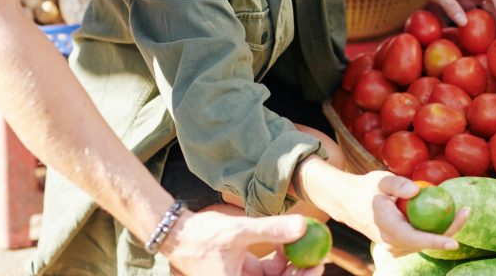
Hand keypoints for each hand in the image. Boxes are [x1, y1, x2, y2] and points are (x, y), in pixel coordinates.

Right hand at [164, 212, 324, 275]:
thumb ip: (271, 229)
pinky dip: (278, 255)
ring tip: (301, 240)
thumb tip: (302, 225)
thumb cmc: (202, 236)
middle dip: (300, 271)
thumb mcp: (240, 231)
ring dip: (290, 262)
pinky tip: (283, 240)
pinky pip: (267, 268)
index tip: (318, 264)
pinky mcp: (242, 270)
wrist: (176, 234)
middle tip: (319, 254)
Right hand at [327, 171, 468, 256]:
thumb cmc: (367, 188)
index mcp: (386, 227)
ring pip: (425, 243)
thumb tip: (417, 190)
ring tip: (463, 211)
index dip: (435, 242)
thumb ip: (397, 183)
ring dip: (445, 231)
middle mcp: (390, 243)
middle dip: (450, 231)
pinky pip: (420, 240)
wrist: (349, 203)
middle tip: (467, 211)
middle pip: (425, 243)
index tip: (454, 243)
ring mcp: (393, 247)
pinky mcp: (398, 245)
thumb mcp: (380, 179)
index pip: (414, 239)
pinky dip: (434, 230)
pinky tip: (447, 214)